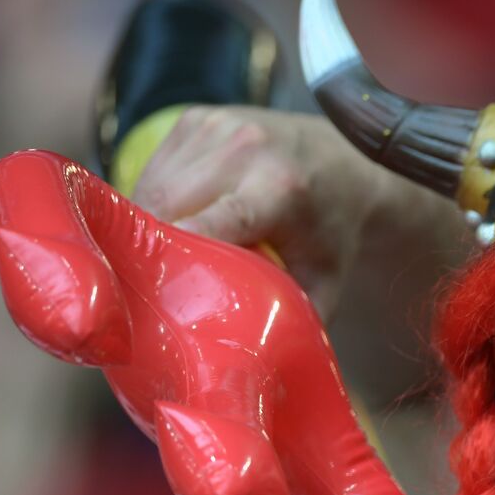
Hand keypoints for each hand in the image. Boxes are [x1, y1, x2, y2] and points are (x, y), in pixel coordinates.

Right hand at [131, 106, 377, 315]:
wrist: (349, 161)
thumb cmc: (333, 233)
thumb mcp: (323, 284)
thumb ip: (289, 325)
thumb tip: (249, 376)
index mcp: (278, 189)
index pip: (201, 226)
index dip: (167, 262)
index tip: (145, 303)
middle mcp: (244, 147)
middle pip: (163, 208)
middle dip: (149, 253)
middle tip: (145, 296)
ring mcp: (215, 126)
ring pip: (149, 187)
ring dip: (145, 227)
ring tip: (158, 263)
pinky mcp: (195, 118)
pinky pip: (152, 169)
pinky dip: (152, 200)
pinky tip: (170, 226)